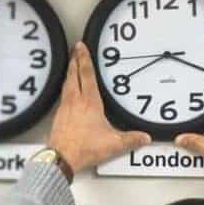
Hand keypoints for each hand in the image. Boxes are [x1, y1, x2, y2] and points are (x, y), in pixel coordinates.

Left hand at [49, 42, 150, 172]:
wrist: (62, 158)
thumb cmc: (84, 148)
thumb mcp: (113, 144)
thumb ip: (131, 139)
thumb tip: (145, 137)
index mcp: (90, 102)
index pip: (87, 75)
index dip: (85, 59)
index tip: (82, 47)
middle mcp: (75, 101)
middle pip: (74, 74)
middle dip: (75, 60)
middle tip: (76, 49)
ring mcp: (64, 108)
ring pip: (66, 84)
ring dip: (69, 72)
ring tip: (71, 65)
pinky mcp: (58, 116)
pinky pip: (62, 95)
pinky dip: (65, 87)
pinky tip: (67, 91)